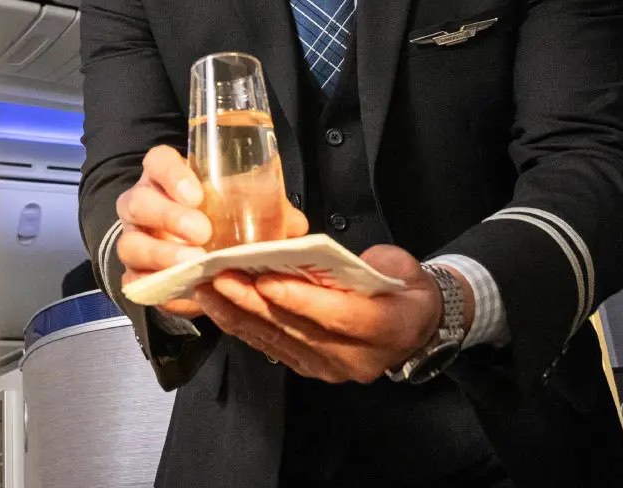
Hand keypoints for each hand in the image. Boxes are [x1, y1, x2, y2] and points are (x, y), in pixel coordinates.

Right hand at [116, 144, 305, 317]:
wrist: (193, 252)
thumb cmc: (218, 218)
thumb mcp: (242, 207)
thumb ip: (267, 210)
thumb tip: (295, 226)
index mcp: (166, 177)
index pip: (157, 162)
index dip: (172, 175)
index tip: (197, 194)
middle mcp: (143, 203)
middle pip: (138, 202)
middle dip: (169, 217)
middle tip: (203, 233)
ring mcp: (134, 239)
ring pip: (130, 243)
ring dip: (162, 254)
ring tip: (194, 265)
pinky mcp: (134, 273)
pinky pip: (134, 282)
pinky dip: (158, 287)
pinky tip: (185, 291)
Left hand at [193, 245, 458, 383]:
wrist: (416, 326)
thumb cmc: (404, 288)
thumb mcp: (397, 266)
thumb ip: (359, 263)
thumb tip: (311, 253)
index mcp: (387, 328)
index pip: (339, 316)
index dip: (301, 299)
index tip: (265, 278)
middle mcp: (357, 358)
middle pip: (299, 330)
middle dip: (254, 303)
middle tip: (219, 277)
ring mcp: (331, 368)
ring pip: (278, 342)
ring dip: (238, 315)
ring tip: (206, 289)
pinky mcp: (310, 368)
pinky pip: (271, 348)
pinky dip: (242, 327)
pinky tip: (218, 308)